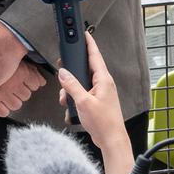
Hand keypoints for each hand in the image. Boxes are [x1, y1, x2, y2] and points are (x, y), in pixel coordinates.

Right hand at [0, 62, 44, 117]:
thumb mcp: (14, 60)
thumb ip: (31, 70)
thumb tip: (42, 82)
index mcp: (21, 72)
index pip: (35, 84)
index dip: (30, 83)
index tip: (26, 82)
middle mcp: (14, 84)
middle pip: (26, 95)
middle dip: (21, 92)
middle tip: (13, 86)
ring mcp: (2, 94)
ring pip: (16, 105)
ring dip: (12, 100)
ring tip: (5, 93)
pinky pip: (3, 112)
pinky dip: (2, 108)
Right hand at [58, 44, 133, 173]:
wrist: (111, 140)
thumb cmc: (103, 122)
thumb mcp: (83, 101)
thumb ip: (72, 85)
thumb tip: (63, 72)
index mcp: (103, 79)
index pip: (94, 55)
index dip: (88, 43)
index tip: (84, 33)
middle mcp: (103, 83)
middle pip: (85, 68)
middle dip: (72, 71)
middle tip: (63, 69)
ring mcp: (100, 92)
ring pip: (81, 83)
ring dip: (71, 90)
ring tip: (67, 100)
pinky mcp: (97, 101)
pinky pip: (82, 94)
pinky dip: (75, 99)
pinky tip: (72, 109)